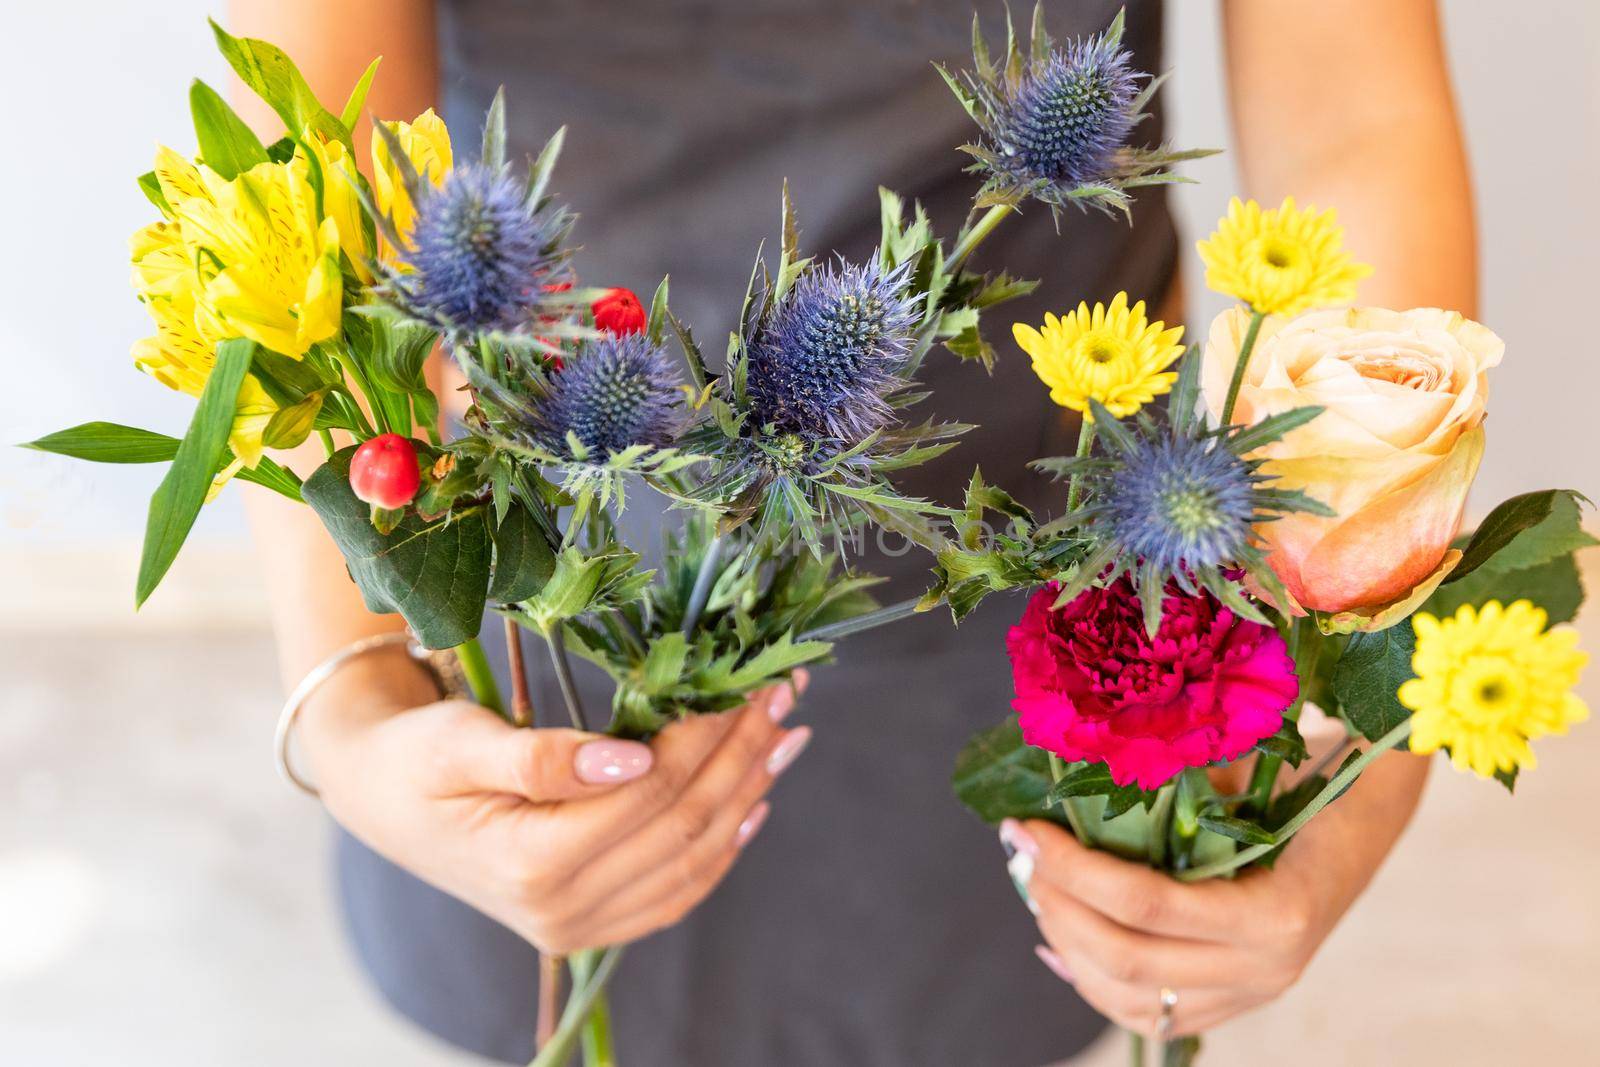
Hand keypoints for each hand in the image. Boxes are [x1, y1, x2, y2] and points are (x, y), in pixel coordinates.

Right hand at [301, 652, 811, 953]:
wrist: (380, 800)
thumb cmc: (415, 756)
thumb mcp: (463, 743)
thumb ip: (546, 759)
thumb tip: (633, 758)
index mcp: (530, 865)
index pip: (652, 792)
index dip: (708, 733)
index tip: (747, 679)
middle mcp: (562, 911)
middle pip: (684, 823)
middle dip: (741, 752)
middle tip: (783, 692)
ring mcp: (580, 926)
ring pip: (693, 858)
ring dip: (748, 792)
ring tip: (787, 734)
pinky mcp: (592, 922)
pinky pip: (677, 890)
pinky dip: (724, 844)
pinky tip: (755, 799)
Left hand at [999, 752, 1427, 1035]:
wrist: (1365, 821)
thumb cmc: (1303, 780)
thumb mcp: (1247, 771)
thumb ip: (1177, 781)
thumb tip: (1081, 771)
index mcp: (1277, 912)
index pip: (1145, 904)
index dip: (1072, 867)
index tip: (1027, 827)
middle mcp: (1267, 968)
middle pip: (1126, 958)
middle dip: (1056, 903)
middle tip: (1020, 854)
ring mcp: (1251, 994)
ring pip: (1130, 998)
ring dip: (1066, 943)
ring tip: (1035, 888)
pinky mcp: (1234, 1003)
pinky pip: (1148, 1014)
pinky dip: (1091, 981)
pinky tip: (1057, 942)